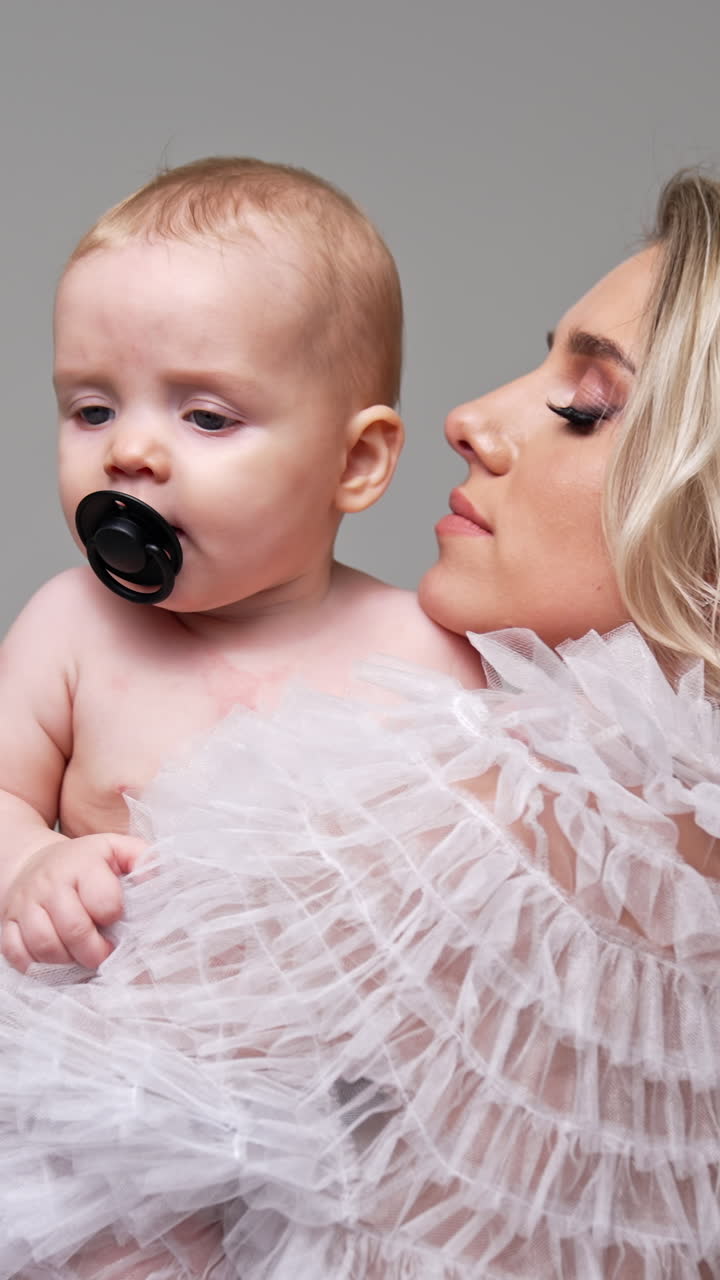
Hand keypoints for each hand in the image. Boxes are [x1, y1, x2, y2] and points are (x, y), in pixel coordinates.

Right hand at [1, 833, 145, 971]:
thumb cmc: (86, 863)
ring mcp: (26, 904)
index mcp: (83, 864)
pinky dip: (35, 966)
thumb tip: (156, 876)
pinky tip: (54, 963)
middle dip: (95, 951)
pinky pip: (15, 953)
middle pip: (73, 928)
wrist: (36, 863)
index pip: (103, 900)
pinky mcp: (7, 922)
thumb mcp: (116, 849)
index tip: (118, 921)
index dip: (114, 916)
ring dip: (67, 961)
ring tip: (81, 960)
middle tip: (105, 955)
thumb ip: (142, 858)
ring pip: (43, 944)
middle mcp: (51, 883)